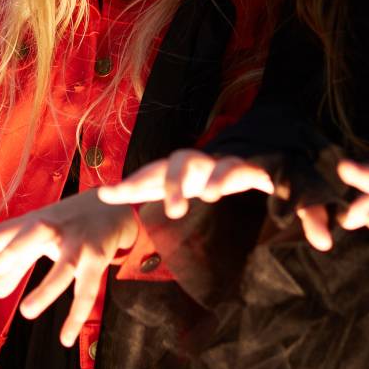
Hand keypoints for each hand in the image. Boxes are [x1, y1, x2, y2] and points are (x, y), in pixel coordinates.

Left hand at [0, 191, 139, 346]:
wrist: (113, 206)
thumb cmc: (67, 225)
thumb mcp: (38, 239)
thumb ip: (15, 264)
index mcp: (31, 223)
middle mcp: (53, 230)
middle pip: (34, 234)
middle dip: (17, 250)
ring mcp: (77, 244)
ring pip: (64, 269)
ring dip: (46, 289)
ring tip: (26, 312)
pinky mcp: (97, 259)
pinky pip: (87, 291)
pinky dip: (77, 316)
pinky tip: (65, 338)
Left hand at [95, 149, 273, 219]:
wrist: (237, 157)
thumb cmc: (193, 177)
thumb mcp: (163, 185)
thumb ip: (135, 189)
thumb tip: (100, 194)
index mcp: (174, 170)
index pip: (150, 173)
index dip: (133, 183)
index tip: (111, 195)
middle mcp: (197, 164)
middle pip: (182, 161)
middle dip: (175, 182)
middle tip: (174, 211)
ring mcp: (224, 165)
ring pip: (221, 163)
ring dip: (217, 177)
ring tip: (212, 195)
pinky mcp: (250, 171)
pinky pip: (255, 170)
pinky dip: (262, 176)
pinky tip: (268, 186)